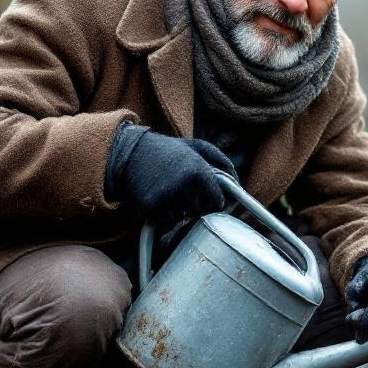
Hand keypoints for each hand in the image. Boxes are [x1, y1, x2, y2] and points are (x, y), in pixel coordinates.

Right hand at [106, 123, 238, 222]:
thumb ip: (221, 161)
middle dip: (198, 206)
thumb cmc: (167, 150)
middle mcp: (183, 185)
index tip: (211, 200)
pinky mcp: (150, 208)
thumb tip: (238, 184)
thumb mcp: (196, 146)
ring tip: (170, 191)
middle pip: (201, 211)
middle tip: (187, 193)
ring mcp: (166, 198)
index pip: (217, 201)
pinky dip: (165, 213)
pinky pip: (167, 220)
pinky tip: (159, 197)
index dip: (216, 203)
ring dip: (181, 209)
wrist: (129, 153)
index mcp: (198, 170)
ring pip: (184, 217)